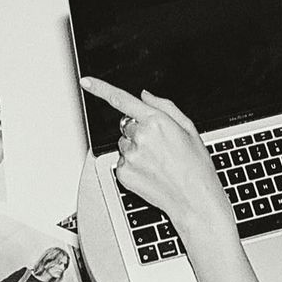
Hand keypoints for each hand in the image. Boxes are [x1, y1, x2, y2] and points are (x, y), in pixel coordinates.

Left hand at [80, 77, 233, 242]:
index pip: (122, 100)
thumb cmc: (195, 165)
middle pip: (126, 125)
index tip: (86, 82)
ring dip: (135, 150)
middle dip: (138, 132)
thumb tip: (144, 95)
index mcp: (157, 121)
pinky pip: (122, 162)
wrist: (193, 199)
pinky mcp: (124, 173)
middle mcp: (140, 136)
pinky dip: (133, 166)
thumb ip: (164, 107)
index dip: (101, 89)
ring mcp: (130, 156)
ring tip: (157, 163)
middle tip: (159, 148)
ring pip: (123, 145)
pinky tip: (150, 173)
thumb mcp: (188, 129)